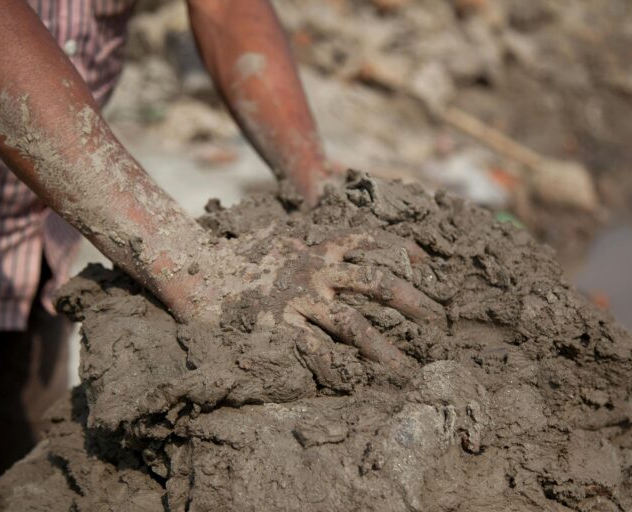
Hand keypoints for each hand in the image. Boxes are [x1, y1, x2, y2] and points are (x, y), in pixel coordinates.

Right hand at [170, 224, 445, 381]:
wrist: (196, 267)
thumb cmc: (239, 256)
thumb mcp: (282, 239)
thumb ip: (313, 244)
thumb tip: (340, 250)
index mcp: (318, 248)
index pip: (372, 243)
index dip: (404, 252)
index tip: (429, 267)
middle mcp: (316, 271)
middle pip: (375, 284)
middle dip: (410, 301)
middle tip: (435, 319)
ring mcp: (299, 300)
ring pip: (353, 325)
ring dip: (383, 349)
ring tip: (406, 370)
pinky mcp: (279, 327)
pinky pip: (317, 352)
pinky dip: (338, 369)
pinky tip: (355, 385)